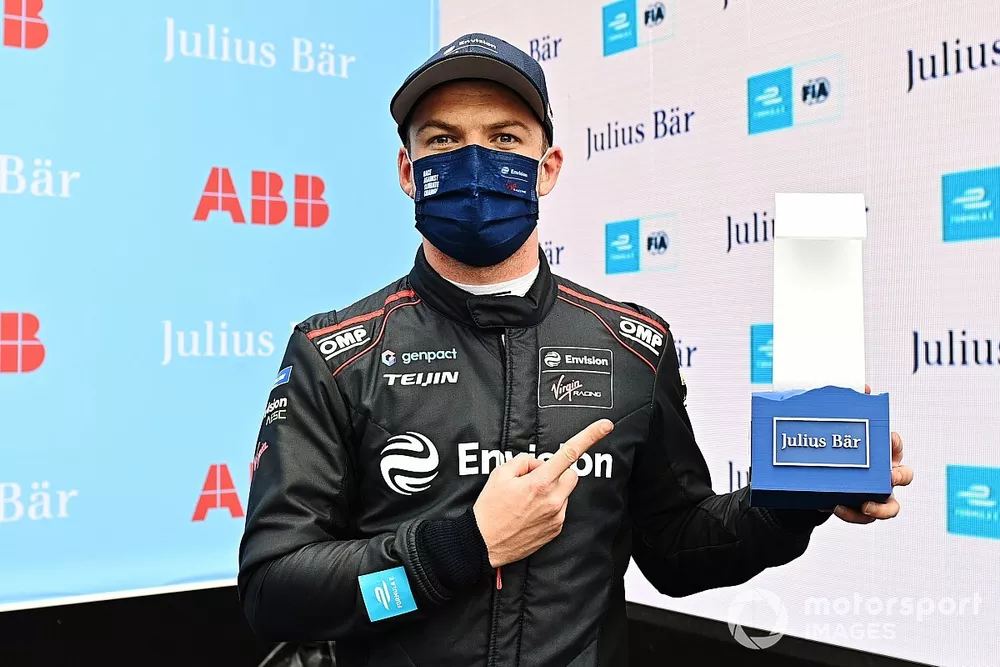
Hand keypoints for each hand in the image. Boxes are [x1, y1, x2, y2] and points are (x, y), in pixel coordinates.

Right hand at [473, 419, 613, 567]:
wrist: (483, 543)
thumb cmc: (489, 508)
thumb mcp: (500, 474)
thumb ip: (524, 461)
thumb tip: (538, 464)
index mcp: (540, 483)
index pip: (569, 453)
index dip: (590, 436)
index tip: (606, 425)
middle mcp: (553, 500)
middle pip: (571, 474)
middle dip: (558, 472)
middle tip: (534, 479)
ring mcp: (557, 517)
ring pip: (565, 492)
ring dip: (552, 490)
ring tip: (527, 500)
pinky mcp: (556, 530)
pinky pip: (560, 509)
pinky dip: (549, 506)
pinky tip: (529, 513)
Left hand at [834, 384, 913, 523]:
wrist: (816, 481)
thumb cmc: (837, 452)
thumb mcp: (839, 430)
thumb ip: (851, 407)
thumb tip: (864, 387)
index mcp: (881, 454)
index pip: (895, 446)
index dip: (894, 443)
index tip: (888, 438)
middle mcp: (884, 475)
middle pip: (904, 477)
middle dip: (899, 476)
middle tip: (888, 476)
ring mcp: (876, 496)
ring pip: (891, 507)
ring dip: (881, 508)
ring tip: (865, 506)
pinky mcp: (860, 511)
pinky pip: (863, 518)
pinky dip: (852, 515)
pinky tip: (836, 507)